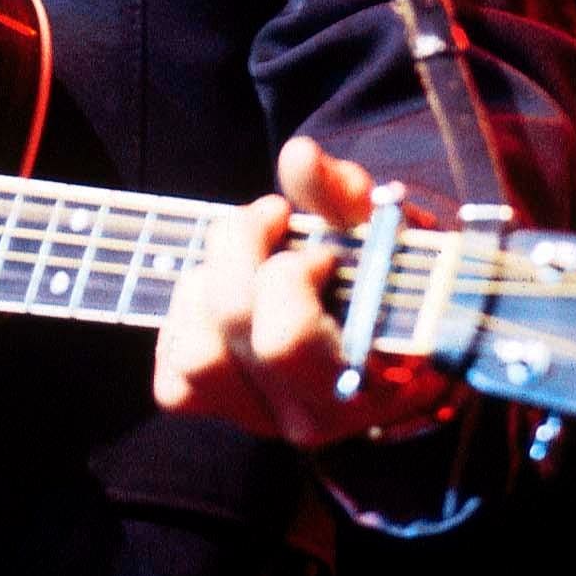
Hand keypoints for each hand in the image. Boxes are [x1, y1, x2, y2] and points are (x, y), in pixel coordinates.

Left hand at [153, 135, 455, 450]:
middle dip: (242, 245)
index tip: (322, 250)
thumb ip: (346, 193)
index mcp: (365, 380)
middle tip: (274, 216)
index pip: (286, 338)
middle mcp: (310, 416)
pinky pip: (172, 379)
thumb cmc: (396, 278)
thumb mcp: (389, 229)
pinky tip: (224, 295)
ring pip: (195, 354)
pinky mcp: (222, 413)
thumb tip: (298, 156)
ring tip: (247, 259)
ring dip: (209, 284)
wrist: (403, 338)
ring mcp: (261, 420)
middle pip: (232, 323)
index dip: (290, 273)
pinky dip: (186, 325)